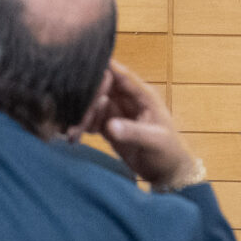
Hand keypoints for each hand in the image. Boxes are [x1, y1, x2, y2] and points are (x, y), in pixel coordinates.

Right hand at [85, 61, 202, 191]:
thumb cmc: (168, 153)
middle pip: (102, 88)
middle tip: (73, 112)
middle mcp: (128, 100)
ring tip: (71, 131)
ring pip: (93, 104)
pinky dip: (82, 126)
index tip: (82, 66)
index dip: (103, 68)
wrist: (167, 174)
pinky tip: (74, 136)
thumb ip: (133, 132)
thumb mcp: (154, 141)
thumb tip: (110, 126)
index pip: (120, 76)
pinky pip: (91, 120)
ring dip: (82, 114)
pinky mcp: (109, 127)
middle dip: (87, 96)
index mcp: (142, 96)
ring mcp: (117, 113)